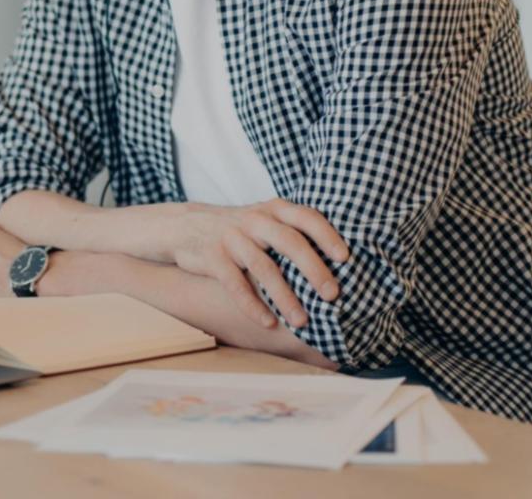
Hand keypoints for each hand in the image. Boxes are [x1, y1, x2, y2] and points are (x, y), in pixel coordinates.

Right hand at [162, 199, 348, 329]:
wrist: (186, 225)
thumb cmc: (240, 229)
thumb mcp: (265, 219)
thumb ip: (293, 230)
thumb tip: (340, 262)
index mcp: (273, 209)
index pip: (306, 217)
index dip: (328, 236)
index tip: (345, 258)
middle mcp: (255, 220)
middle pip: (289, 242)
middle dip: (314, 269)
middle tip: (332, 295)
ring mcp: (232, 238)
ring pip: (263, 267)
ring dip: (285, 297)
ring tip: (303, 322)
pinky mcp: (212, 257)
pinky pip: (235, 284)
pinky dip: (252, 305)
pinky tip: (268, 322)